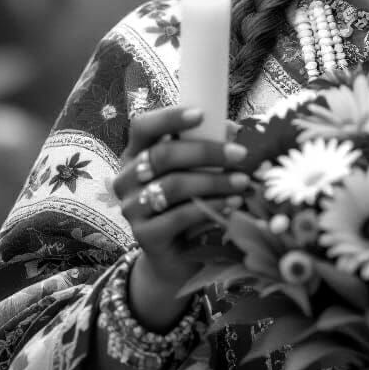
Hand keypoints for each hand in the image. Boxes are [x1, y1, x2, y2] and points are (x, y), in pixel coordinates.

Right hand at [113, 106, 248, 316]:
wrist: (176, 255)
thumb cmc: (189, 201)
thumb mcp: (196, 170)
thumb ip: (207, 147)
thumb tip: (232, 129)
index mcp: (136, 153)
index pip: (143, 126)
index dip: (170, 117)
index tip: (202, 114)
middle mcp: (126, 178)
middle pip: (163, 155)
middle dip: (207, 152)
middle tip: (240, 154)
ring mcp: (131, 208)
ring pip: (173, 185)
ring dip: (214, 181)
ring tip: (242, 182)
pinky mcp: (143, 235)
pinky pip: (178, 216)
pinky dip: (209, 208)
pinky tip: (232, 204)